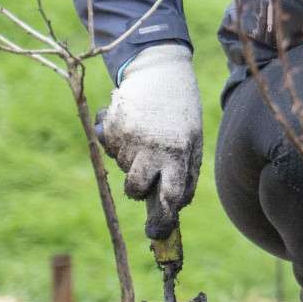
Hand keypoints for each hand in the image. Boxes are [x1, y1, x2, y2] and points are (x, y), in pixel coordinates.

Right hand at [97, 43, 201, 239]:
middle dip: (136, 190)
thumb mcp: (193, 139)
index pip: (171, 193)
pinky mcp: (109, 128)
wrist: (159, 70)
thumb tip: (177, 206)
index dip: (164, 215)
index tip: (158, 230)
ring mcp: (127, 138)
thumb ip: (186, 172)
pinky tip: (133, 123)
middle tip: (143, 177)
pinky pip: (109, 148)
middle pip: (135, 189)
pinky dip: (118, 142)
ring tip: (146, 134)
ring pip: (122, 167)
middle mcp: (151, 148)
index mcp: (178, 152)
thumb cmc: (181, 111)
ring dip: (130, 159)